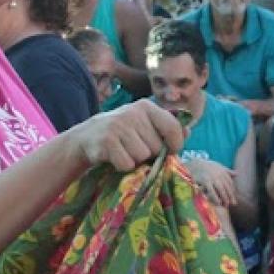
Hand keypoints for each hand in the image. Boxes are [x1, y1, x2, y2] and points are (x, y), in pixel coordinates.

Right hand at [69, 100, 183, 171]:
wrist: (86, 137)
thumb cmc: (122, 133)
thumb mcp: (144, 125)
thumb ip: (167, 128)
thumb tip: (188, 131)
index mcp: (145, 106)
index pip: (173, 127)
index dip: (175, 144)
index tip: (169, 151)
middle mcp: (132, 113)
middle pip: (156, 147)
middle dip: (149, 154)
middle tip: (134, 149)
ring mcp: (118, 126)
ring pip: (142, 157)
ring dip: (135, 161)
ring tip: (124, 152)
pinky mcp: (106, 142)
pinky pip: (127, 164)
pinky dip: (122, 167)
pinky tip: (114, 158)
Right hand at [186, 158, 238, 208]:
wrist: (195, 164)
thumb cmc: (207, 166)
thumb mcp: (218, 166)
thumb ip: (227, 171)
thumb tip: (237, 174)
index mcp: (223, 171)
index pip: (230, 183)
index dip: (232, 191)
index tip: (234, 197)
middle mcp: (219, 174)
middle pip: (227, 187)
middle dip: (230, 196)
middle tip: (233, 203)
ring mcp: (212, 178)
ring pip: (221, 189)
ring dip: (225, 198)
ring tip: (226, 204)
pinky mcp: (205, 181)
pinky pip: (212, 191)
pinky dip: (216, 197)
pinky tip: (218, 203)